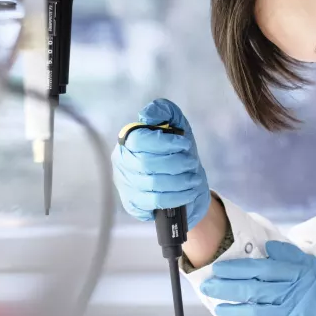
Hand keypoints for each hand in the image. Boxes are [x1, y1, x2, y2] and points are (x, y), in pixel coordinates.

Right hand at [111, 99, 210, 228]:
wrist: (186, 184)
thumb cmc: (178, 152)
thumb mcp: (177, 125)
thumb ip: (164, 111)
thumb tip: (146, 114)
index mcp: (128, 140)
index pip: (139, 140)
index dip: (164, 142)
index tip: (184, 144)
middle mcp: (121, 162)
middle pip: (147, 164)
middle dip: (176, 163)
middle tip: (192, 163)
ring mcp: (126, 185)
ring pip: (153, 184)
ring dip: (180, 181)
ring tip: (194, 178)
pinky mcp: (134, 204)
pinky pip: (156, 202)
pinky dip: (177, 196)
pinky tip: (188, 191)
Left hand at [200, 241, 315, 315]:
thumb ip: (294, 258)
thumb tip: (270, 246)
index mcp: (299, 276)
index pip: (261, 268)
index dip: (237, 268)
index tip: (220, 268)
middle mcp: (293, 295)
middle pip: (252, 289)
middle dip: (226, 287)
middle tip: (208, 286)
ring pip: (254, 313)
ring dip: (233, 310)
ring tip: (218, 307)